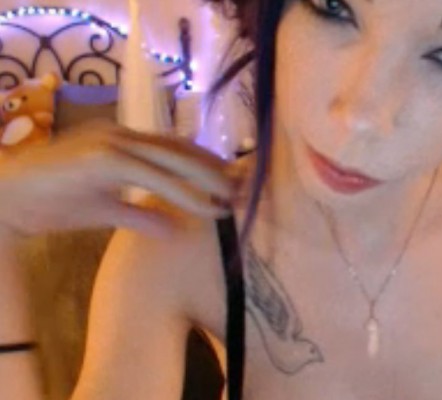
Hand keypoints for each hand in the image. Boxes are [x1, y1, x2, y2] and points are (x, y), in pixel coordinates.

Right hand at [0, 120, 237, 238]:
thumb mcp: (105, 211)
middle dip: (216, 169)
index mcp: (123, 142)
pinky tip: (204, 207)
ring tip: (233, 198)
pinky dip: (182, 192)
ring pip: (173, 159)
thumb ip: (140, 215)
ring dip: (208, 180)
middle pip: (182, 149)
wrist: (5, 198)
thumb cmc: (51, 203)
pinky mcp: (104, 158)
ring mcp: (113, 143)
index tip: (233, 182)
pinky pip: (153, 175)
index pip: (176, 149)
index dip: (206, 164)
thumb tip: (172, 230)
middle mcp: (122, 135)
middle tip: (245, 188)